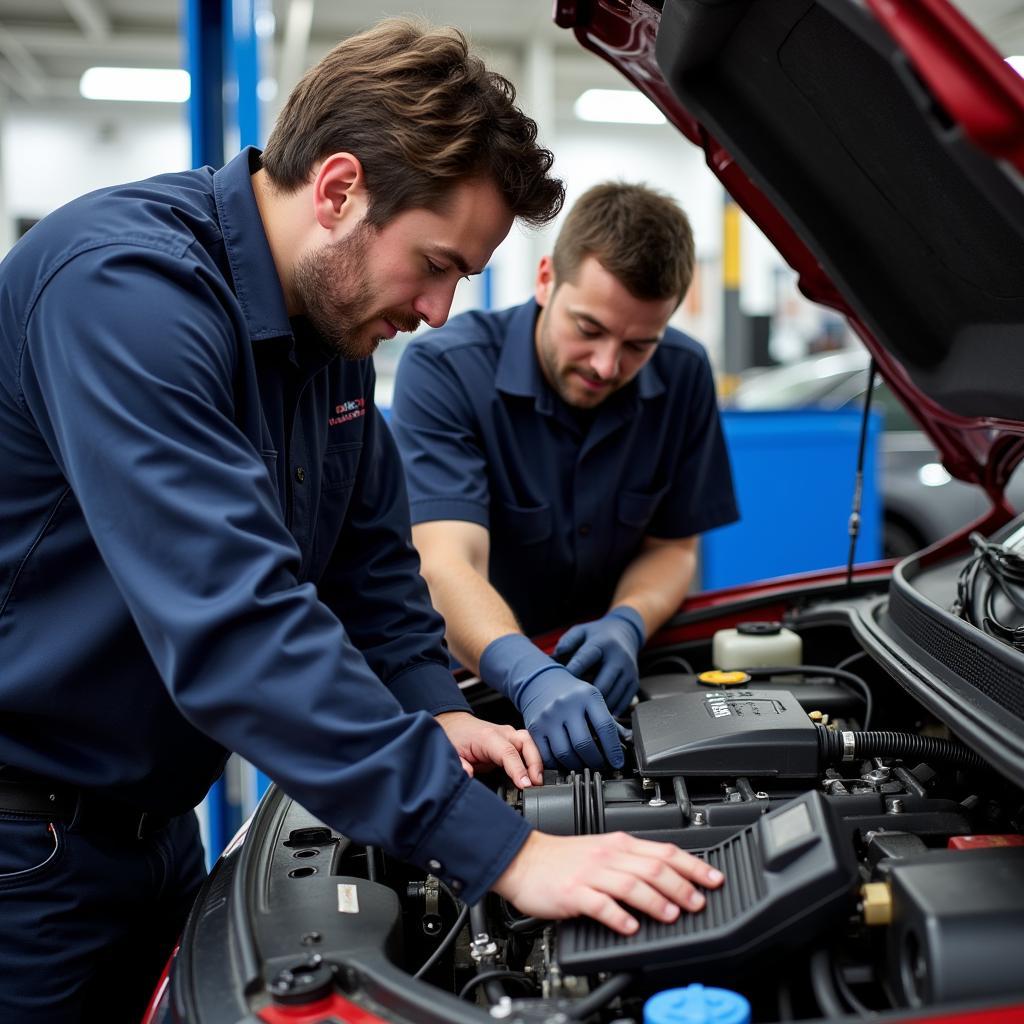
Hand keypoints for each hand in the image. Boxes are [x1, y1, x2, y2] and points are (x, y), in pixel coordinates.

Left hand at [435, 711, 543, 788]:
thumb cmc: (455, 737)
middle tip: (537, 784)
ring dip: (537, 761)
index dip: (519, 770)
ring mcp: (509, 735)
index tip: (525, 785)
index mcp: (487, 737)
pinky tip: (536, 773)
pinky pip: (528, 747)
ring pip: (531, 743)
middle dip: (535, 764)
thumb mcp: (452, 753)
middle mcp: (501, 733)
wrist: (455, 725)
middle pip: (526, 744)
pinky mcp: (512, 740)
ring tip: (538, 781)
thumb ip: (460, 765)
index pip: (508, 753)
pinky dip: (535, 759)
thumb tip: (468, 775)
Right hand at [479, 634, 622, 770]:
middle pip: (584, 744)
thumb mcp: (593, 700)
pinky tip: (567, 764)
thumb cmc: (572, 694)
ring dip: (579, 766)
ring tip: (586, 766)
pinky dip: (559, 765)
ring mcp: (548, 716)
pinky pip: (548, 756)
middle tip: (602, 766)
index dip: (613, 749)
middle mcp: (566, 704)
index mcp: (587, 696)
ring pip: (565, 754)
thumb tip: (626, 743)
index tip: (618, 762)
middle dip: (596, 761)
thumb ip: (609, 722)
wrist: (542, 682)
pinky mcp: (535, 728)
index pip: (605, 727)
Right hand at [492, 831, 723, 935]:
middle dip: (681, 886)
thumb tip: (671, 879)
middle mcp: (608, 856)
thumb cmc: (563, 859)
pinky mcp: (573, 892)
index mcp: (619, 845)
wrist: (524, 859)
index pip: (664, 851)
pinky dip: (617, 915)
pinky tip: (629, 926)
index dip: (693, 865)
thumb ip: (633, 863)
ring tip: (671, 915)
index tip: (714, 879)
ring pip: (630, 883)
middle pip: (652, 867)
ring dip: (655, 900)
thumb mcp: (603, 852)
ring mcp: (590, 874)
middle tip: (698, 902)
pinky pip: (599, 903)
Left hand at [554, 607, 644, 716]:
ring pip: (613, 697)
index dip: (572, 672)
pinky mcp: (634, 683)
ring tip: (580, 717)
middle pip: (602, 685)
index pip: (585, 658)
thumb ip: (567, 642)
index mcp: (602, 643)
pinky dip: (610, 712)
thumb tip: (553, 658)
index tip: (559, 684)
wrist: (625, 633)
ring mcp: (629, 672)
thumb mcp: (581, 631)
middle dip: (585, 699)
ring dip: (597, 708)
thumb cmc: (596, 635)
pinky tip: (596, 715)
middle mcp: (618, 658)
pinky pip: (623, 703)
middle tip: (569, 710)